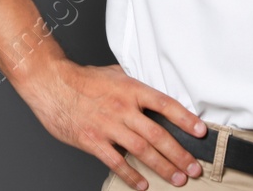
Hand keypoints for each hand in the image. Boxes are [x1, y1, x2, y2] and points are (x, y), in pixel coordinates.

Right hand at [17, 59, 206, 189]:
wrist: (51, 83)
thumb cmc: (82, 79)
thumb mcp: (114, 73)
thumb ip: (134, 84)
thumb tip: (153, 87)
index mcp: (131, 89)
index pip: (165, 104)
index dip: (185, 119)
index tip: (201, 132)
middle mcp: (123, 108)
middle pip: (158, 134)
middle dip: (180, 154)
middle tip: (194, 168)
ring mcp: (108, 126)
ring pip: (142, 151)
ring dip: (163, 167)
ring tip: (178, 179)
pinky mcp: (93, 141)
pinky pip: (117, 162)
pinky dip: (132, 176)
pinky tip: (143, 184)